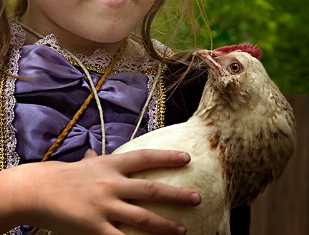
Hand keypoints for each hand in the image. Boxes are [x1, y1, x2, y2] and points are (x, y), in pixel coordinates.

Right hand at [3, 150, 200, 234]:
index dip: (168, 157)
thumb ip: (95, 159)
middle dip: (176, 195)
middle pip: (151, 189)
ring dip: (165, 225)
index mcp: (112, 165)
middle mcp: (113, 184)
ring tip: (183, 230)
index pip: (146, 158)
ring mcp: (105, 207)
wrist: (39, 190)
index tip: (188, 158)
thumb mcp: (84, 164)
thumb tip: (94, 153)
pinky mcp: (95, 228)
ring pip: (143, 218)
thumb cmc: (63, 176)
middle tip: (197, 197)